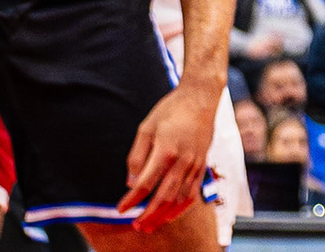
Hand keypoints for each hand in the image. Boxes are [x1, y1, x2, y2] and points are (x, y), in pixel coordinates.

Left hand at [116, 86, 220, 243]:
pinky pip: (194, 192)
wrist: (200, 98)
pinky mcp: (202, 164)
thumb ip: (137, 155)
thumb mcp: (146, 127)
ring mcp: (194, 164)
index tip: (121, 209)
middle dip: (148, 215)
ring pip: (179, 198)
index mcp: (165, 150)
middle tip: (137, 226)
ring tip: (152, 225)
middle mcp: (182, 160)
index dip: (132, 200)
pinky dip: (182, 207)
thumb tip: (132, 182)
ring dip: (165, 215)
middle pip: (163, 197)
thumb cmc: (170, 110)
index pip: (145, 184)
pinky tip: (172, 214)